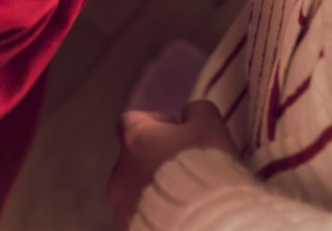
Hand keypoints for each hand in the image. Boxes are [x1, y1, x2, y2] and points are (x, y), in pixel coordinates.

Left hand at [108, 101, 239, 226]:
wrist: (204, 230)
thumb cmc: (206, 175)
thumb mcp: (211, 129)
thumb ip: (199, 112)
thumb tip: (192, 113)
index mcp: (135, 139)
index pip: (134, 122)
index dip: (157, 126)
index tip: (178, 135)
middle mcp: (120, 172)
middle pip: (134, 161)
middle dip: (156, 165)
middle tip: (186, 175)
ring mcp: (122, 208)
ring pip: (136, 195)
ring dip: (155, 196)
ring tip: (186, 205)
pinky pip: (141, 222)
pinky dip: (156, 221)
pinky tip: (180, 224)